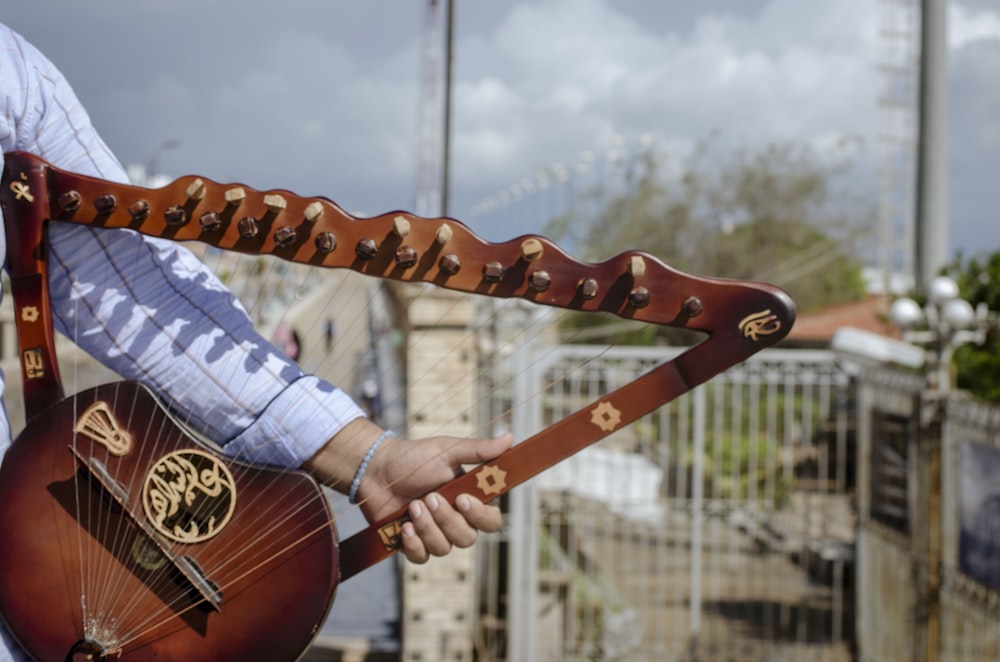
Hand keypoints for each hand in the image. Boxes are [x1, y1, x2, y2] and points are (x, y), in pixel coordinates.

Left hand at [302, 418, 512, 563]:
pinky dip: (413, 544)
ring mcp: (435, 534)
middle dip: (447, 519)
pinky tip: (403, 527)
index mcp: (469, 499)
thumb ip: (478, 450)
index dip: (480, 515)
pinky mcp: (414, 545)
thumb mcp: (447, 450)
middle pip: (468, 538)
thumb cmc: (414, 458)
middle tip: (429, 497)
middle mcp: (456, 520)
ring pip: (444, 548)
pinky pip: (422, 558)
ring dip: (427, 527)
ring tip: (411, 505)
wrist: (376, 470)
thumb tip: (510, 438)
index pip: (491, 520)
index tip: (462, 498)